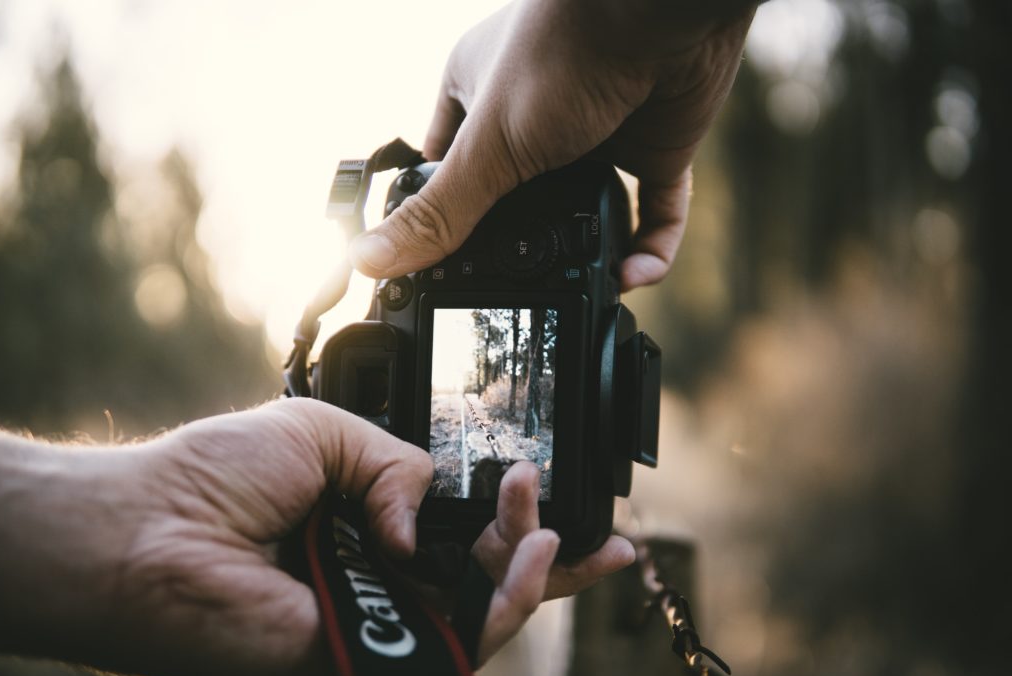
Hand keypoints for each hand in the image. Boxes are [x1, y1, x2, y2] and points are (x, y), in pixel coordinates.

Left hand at [0, 400, 631, 675]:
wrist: (150, 531)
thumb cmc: (214, 477)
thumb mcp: (324, 431)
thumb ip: (398, 462)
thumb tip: (428, 516)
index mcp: (368, 525)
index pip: (459, 528)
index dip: (511, 514)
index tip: (544, 485)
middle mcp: (379, 577)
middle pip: (485, 574)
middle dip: (535, 541)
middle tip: (543, 497)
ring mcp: (379, 620)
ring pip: (486, 611)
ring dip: (532, 567)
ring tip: (546, 524)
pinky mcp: (373, 655)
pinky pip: (461, 641)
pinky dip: (507, 603)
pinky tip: (531, 555)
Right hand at [349, 0, 755, 290]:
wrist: (660, 11)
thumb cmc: (564, 52)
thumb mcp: (487, 147)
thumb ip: (439, 212)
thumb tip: (370, 261)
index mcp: (477, 97)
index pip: (442, 168)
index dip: (436, 215)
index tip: (432, 269)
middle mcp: (535, 116)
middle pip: (515, 199)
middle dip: (518, 244)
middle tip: (512, 291)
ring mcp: (597, 135)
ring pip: (585, 212)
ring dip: (585, 254)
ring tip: (579, 288)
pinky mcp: (653, 149)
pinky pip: (653, 212)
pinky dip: (647, 248)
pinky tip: (633, 273)